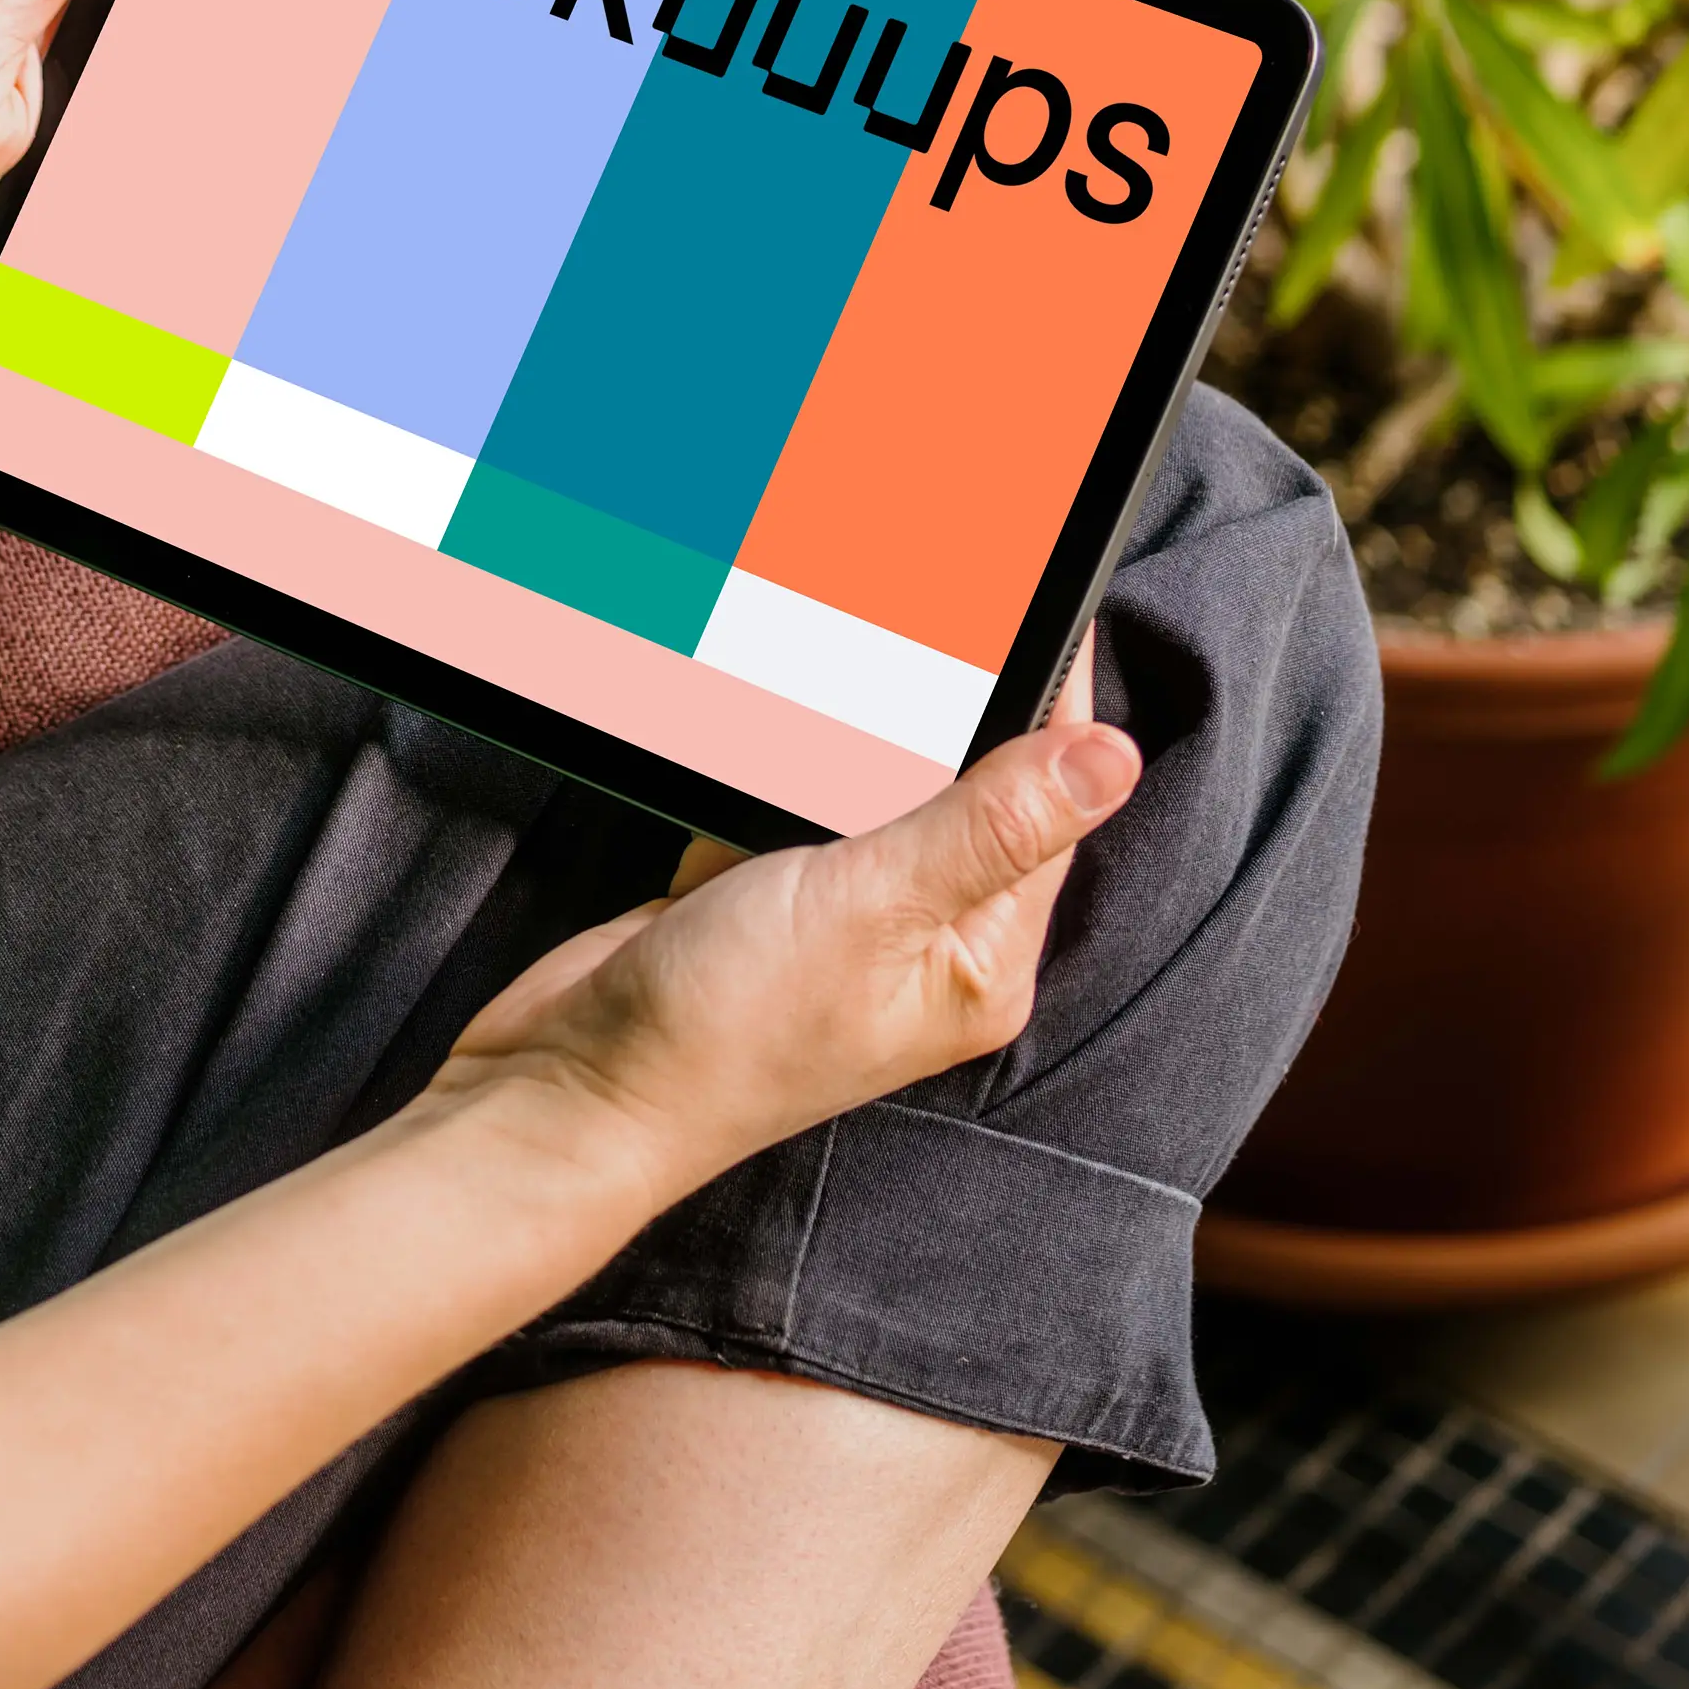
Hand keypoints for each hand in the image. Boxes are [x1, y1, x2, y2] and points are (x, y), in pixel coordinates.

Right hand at [423, 675, 1141, 1207]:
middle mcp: (925, 941)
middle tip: (942, 601)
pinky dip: (777, 757)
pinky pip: (795, 799)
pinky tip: (759, 718)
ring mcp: (841, 920)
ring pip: (873, 784)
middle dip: (947, 702)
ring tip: (847, 644)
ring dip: (853, 726)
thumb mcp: (872, 907)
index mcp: (979, 959)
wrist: (573, 1087)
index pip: (1050, 806)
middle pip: (964, 786)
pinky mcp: (763, 897)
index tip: (1044, 604)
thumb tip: (1115, 758)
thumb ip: (989, 823)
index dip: (1051, 704)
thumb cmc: (727, 1032)